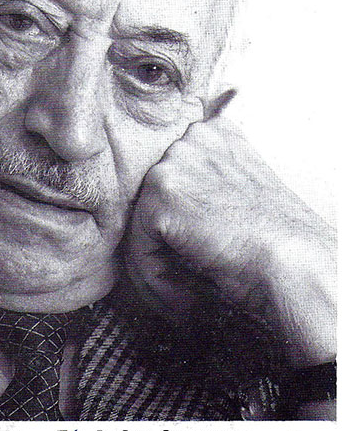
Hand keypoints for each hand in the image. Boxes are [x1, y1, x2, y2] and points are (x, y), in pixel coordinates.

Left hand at [125, 115, 335, 368]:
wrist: (293, 265)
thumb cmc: (276, 244)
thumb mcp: (241, 194)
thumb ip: (207, 185)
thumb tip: (173, 214)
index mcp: (216, 133)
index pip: (172, 179)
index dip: (180, 225)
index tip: (198, 255)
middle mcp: (193, 138)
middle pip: (151, 202)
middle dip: (164, 245)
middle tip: (190, 280)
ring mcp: (175, 162)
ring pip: (140, 227)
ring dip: (158, 268)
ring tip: (187, 294)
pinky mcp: (161, 194)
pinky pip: (137, 248)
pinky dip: (155, 281)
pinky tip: (185, 297)